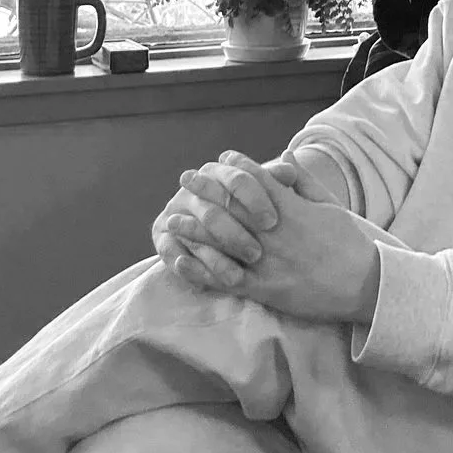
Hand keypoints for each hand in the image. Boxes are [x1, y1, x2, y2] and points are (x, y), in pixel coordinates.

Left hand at [151, 150, 349, 287]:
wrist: (365, 284)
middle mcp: (275, 233)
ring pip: (222, 243)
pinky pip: (226, 279)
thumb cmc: (350, 243)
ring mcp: (268, 262)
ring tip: (173, 218)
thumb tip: (284, 158)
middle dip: (206, 190)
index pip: (256, 181)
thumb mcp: (331, 206)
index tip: (218, 159)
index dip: (235, 168)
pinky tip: (182, 260)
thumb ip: (304, 182)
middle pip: (231, 207)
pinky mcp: (265, 289)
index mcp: (292, 210)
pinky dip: (201, 270)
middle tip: (186, 179)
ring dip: (194, 229)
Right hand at [153, 150, 286, 285]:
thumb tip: (290, 168)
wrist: (222, 233)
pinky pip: (172, 252)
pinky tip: (204, 284)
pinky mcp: (162, 236)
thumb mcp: (269, 196)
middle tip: (257, 254)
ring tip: (237, 277)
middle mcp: (194, 188)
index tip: (273, 222)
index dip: (255, 199)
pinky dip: (189, 268)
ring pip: (193, 232)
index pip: (237, 178)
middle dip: (234, 234)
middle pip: (213, 209)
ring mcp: (175, 212)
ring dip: (215, 256)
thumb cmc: (256, 212)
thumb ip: (278, 181)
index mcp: (220, 171)